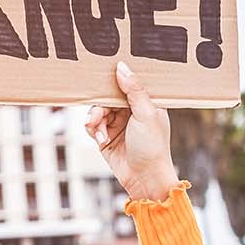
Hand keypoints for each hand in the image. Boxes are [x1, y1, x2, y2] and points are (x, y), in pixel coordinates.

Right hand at [85, 62, 180, 200]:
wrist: (144, 178)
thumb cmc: (153, 146)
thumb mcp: (145, 114)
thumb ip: (134, 90)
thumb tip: (121, 66)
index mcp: (145, 103)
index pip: (127, 84)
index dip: (115, 80)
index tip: (102, 73)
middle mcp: (131, 111)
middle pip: (107, 97)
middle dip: (100, 106)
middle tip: (98, 116)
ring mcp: (118, 123)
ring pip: (97, 110)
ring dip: (95, 120)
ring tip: (100, 132)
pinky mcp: (106, 136)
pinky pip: (92, 125)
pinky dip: (93, 130)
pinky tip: (100, 139)